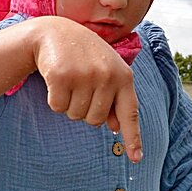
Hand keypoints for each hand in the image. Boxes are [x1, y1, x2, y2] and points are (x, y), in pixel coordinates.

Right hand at [32, 17, 142, 161]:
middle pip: (95, 121)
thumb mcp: (106, 72)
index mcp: (124, 76)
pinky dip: (54, 99)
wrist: (56, 32)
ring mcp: (84, 75)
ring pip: (76, 116)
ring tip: (71, 80)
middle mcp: (107, 76)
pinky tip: (57, 79)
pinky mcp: (61, 76)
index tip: (137, 158)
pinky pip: (57, 107)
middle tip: (81, 87)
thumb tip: (116, 127)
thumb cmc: (85, 55)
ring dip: (69, 104)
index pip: (130, 113)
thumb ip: (114, 97)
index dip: (132, 138)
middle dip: (85, 111)